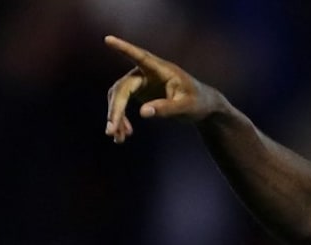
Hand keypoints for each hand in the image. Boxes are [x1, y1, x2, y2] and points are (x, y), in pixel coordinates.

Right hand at [104, 35, 222, 142]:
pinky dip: (121, 119)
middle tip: (111, 130)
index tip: (108, 39)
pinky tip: (123, 135)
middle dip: (115, 109)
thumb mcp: (186, 107)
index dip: (124, 48)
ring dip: (116, 117)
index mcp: (161, 70)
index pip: (140, 57)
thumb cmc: (198, 102)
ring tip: (117, 138)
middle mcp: (146, 72)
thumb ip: (167, 108)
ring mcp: (141, 81)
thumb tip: (143, 113)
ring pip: (118, 97)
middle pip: (123, 88)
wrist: (202, 106)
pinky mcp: (139, 92)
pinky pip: (122, 104)